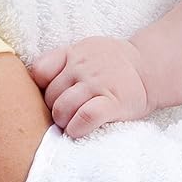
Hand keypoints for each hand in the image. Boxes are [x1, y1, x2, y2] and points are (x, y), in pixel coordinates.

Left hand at [30, 36, 151, 138]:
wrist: (150, 69)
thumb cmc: (113, 65)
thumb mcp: (86, 51)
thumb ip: (61, 62)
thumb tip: (31, 85)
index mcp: (73, 54)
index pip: (40, 71)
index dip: (40, 89)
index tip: (52, 97)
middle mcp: (83, 67)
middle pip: (50, 97)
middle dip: (54, 110)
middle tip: (66, 116)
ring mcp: (97, 84)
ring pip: (62, 109)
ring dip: (63, 122)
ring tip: (71, 125)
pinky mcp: (112, 102)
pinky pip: (85, 118)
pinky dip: (77, 128)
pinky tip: (78, 131)